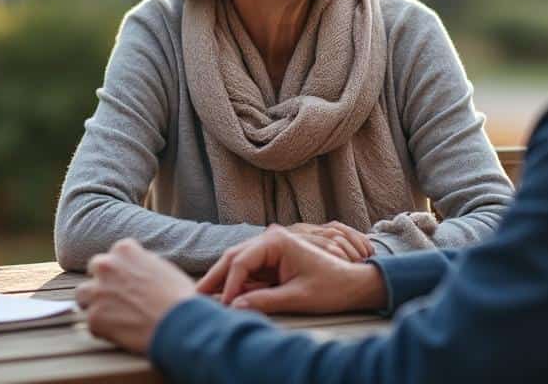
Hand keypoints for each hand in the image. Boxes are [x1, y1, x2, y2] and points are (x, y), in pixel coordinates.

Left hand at [75, 239, 195, 353]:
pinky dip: (104, 328)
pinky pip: (92, 322)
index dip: (123, 268)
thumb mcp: (163, 268)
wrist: (179, 324)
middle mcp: (106, 266)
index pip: (115, 254)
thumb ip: (142, 263)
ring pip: (84, 294)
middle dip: (104, 280)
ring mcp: (98, 292)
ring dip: (95, 302)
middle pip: (95, 268)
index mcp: (124, 250)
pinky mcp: (94, 318)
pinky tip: (122, 332)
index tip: (131, 280)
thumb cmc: (178, 297)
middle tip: (119, 295)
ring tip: (114, 315)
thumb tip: (135, 270)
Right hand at [195, 225, 386, 314]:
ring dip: (223, 281)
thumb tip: (234, 307)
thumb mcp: (297, 297)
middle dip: (215, 278)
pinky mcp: (272, 261)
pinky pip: (248, 272)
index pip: (241, 261)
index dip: (228, 285)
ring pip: (237, 264)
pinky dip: (236, 284)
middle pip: (233, 258)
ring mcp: (270, 249)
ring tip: (202, 297)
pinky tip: (223, 297)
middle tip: (194, 296)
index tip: (221, 307)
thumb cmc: (331, 287)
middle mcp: (271, 239)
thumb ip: (264, 301)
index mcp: (278, 240)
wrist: (354, 285)